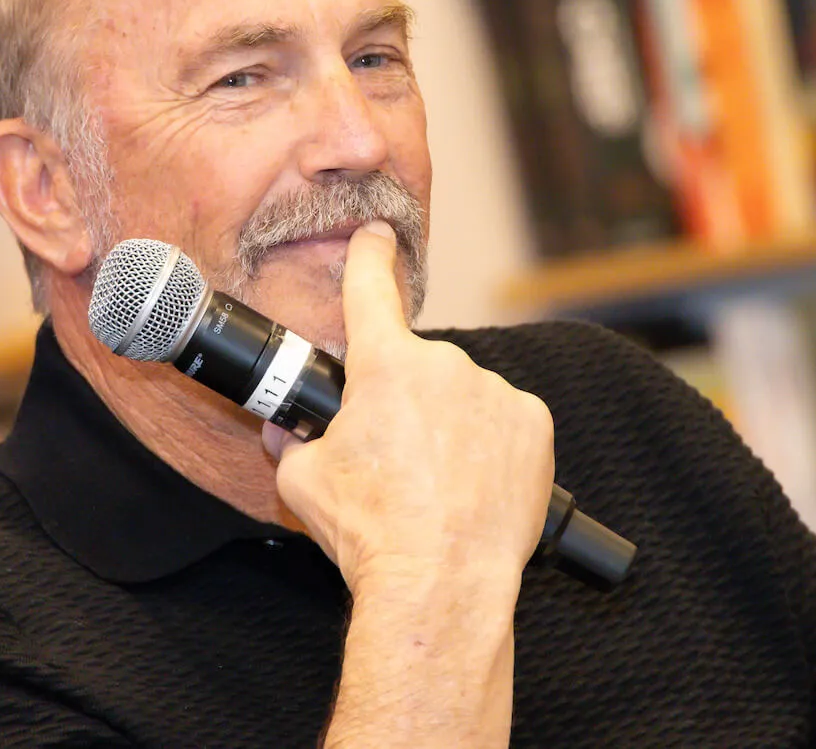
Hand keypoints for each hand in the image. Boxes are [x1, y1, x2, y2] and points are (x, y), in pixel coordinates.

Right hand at [265, 220, 554, 591]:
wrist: (440, 582)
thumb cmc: (370, 532)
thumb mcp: (302, 480)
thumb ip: (292, 439)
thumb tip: (281, 431)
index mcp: (384, 364)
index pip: (370, 286)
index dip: (368, 254)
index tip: (377, 234)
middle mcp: (445, 364)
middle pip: (417, 368)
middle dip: (404, 403)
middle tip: (394, 461)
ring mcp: (495, 392)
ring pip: (463, 397)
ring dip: (450, 427)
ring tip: (436, 486)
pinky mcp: (534, 425)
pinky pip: (504, 422)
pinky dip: (490, 446)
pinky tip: (473, 487)